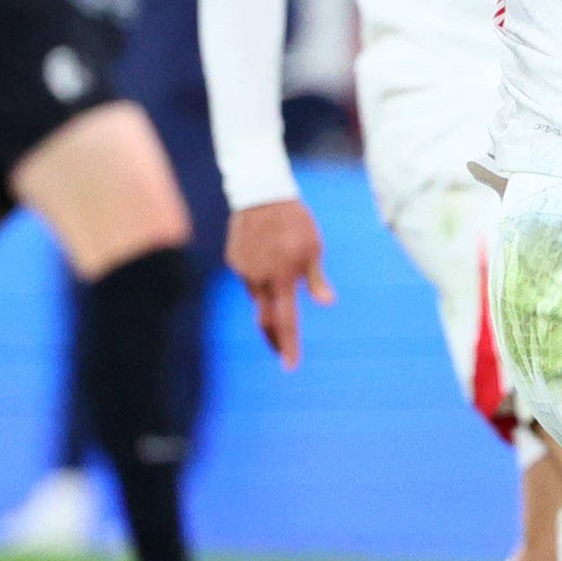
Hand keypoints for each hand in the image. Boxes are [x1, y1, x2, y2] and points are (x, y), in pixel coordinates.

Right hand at [227, 199, 332, 368]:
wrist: (261, 194)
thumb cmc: (295, 222)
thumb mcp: (313, 249)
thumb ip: (316, 279)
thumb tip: (327, 302)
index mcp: (282, 279)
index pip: (286, 321)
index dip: (288, 345)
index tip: (290, 366)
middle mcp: (259, 280)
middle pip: (265, 320)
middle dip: (274, 339)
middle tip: (281, 352)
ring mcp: (243, 270)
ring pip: (257, 296)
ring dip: (268, 300)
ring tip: (281, 277)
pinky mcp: (233, 260)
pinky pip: (248, 276)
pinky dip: (259, 277)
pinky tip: (266, 256)